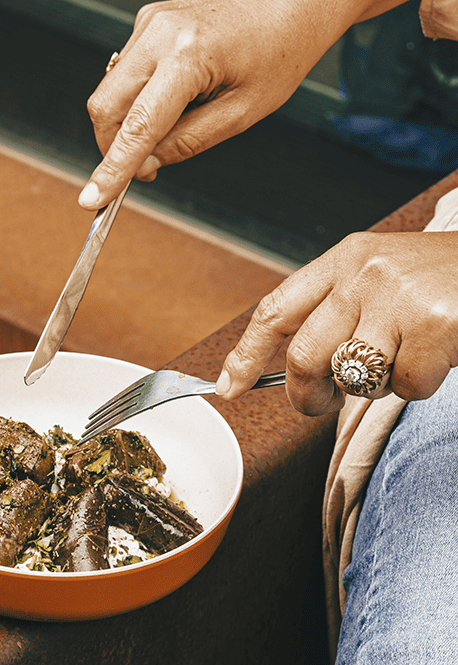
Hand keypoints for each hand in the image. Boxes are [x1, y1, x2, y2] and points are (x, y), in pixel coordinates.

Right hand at [78, 0, 426, 208]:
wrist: (287, 8)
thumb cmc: (276, 58)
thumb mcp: (241, 115)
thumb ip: (188, 142)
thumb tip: (145, 163)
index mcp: (190, 54)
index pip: (139, 124)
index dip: (112, 167)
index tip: (92, 199)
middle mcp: (160, 32)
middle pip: (106, 105)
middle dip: (115, 145)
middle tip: (149, 168)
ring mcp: (150, 23)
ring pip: (110, 91)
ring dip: (130, 121)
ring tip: (180, 118)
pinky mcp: (147, 21)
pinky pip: (125, 74)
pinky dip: (139, 98)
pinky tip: (177, 93)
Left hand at [216, 230, 457, 414]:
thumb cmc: (446, 279)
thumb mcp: (385, 277)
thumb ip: (341, 310)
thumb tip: (298, 372)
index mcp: (346, 258)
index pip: (277, 308)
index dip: (246, 352)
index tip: (228, 385)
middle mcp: (365, 273)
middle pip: (305, 356)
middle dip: (308, 395)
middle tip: (320, 405)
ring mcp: (398, 297)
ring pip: (357, 377)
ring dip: (381, 384)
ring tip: (409, 355)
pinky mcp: (434, 324)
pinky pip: (406, 385)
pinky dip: (421, 384)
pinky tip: (440, 354)